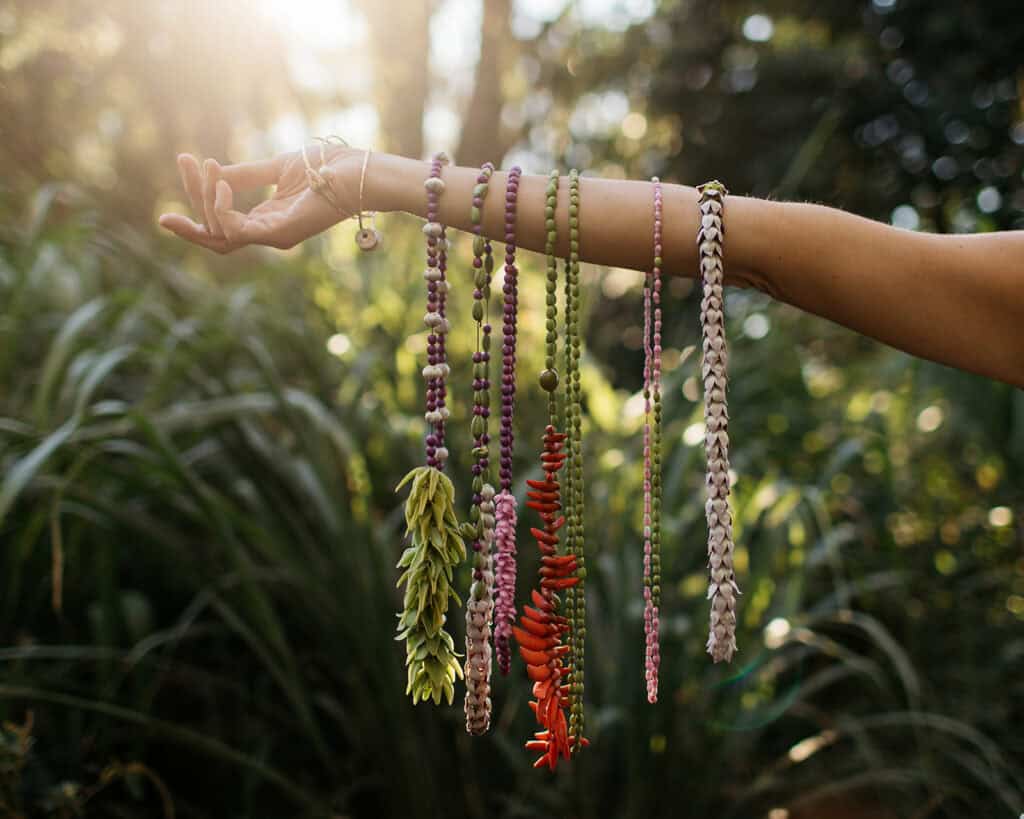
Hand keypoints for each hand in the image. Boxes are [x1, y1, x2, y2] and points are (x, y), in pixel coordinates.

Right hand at [158, 146, 362, 252]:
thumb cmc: (327, 167)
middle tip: (183, 160)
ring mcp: (274, 237)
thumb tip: (212, 173)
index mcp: (267, 221)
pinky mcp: (279, 234)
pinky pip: (236, 230)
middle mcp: (268, 234)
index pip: (220, 225)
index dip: (196, 204)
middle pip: (214, 232)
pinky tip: (219, 184)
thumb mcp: (276, 168)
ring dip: (203, 197)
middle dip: (192, 198)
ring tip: (204, 165)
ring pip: (219, 232)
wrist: (359, 172)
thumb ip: (245, 175)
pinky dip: (220, 209)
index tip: (181, 168)